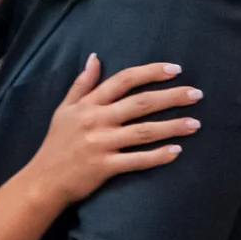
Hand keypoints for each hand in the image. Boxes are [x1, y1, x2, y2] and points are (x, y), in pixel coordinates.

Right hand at [27, 56, 200, 207]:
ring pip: (144, 132)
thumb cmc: (56, 145)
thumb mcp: (64, 110)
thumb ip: (82, 84)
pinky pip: (137, 160)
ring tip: (195, 124)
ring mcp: (101, 144)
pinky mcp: (104, 167)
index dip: (151, 72)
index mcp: (89, 104)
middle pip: (141, 103)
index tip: (175, 69)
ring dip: (172, 127)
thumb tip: (95, 58)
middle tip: (197, 94)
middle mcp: (97, 121)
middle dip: (171, 97)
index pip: (124, 80)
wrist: (43, 181)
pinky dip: (157, 156)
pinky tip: (176, 151)